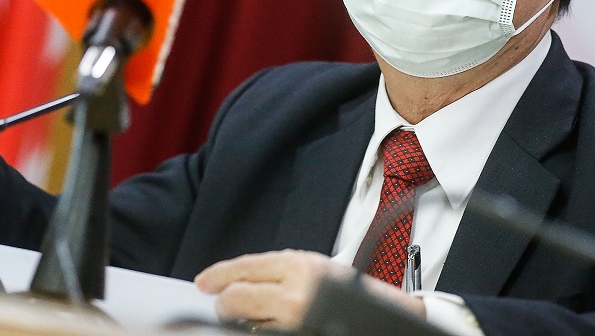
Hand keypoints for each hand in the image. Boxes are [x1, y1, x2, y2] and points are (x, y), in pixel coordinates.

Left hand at [195, 250, 425, 329]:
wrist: (391, 317)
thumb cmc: (354, 292)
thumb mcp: (316, 269)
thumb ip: (281, 272)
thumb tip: (239, 281)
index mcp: (300, 265)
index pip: (246, 266)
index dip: (220, 274)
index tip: (204, 282)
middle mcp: (297, 291)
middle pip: (237, 297)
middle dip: (225, 303)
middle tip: (223, 305)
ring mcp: (297, 319)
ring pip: (247, 322)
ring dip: (243, 321)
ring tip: (250, 319)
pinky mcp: (299, 334)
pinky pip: (266, 334)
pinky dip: (261, 330)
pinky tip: (265, 326)